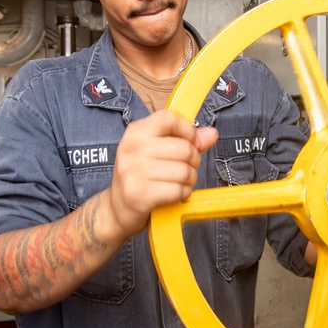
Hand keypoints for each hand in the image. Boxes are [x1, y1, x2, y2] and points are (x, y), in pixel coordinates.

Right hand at [106, 110, 217, 236]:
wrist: (116, 208)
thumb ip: (185, 141)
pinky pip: (178, 190)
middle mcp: (133, 148)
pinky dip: (183, 194)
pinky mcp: (139, 194)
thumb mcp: (157, 152)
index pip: (169, 118)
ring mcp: (134, 171)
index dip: (188, 130)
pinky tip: (174, 194)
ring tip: (178, 183)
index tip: (189, 142)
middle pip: (184, 148)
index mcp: (137, 132)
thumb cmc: (140, 176)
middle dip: (193, 161)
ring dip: (189, 180)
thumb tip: (211, 134)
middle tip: (184, 169)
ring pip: (185, 171)